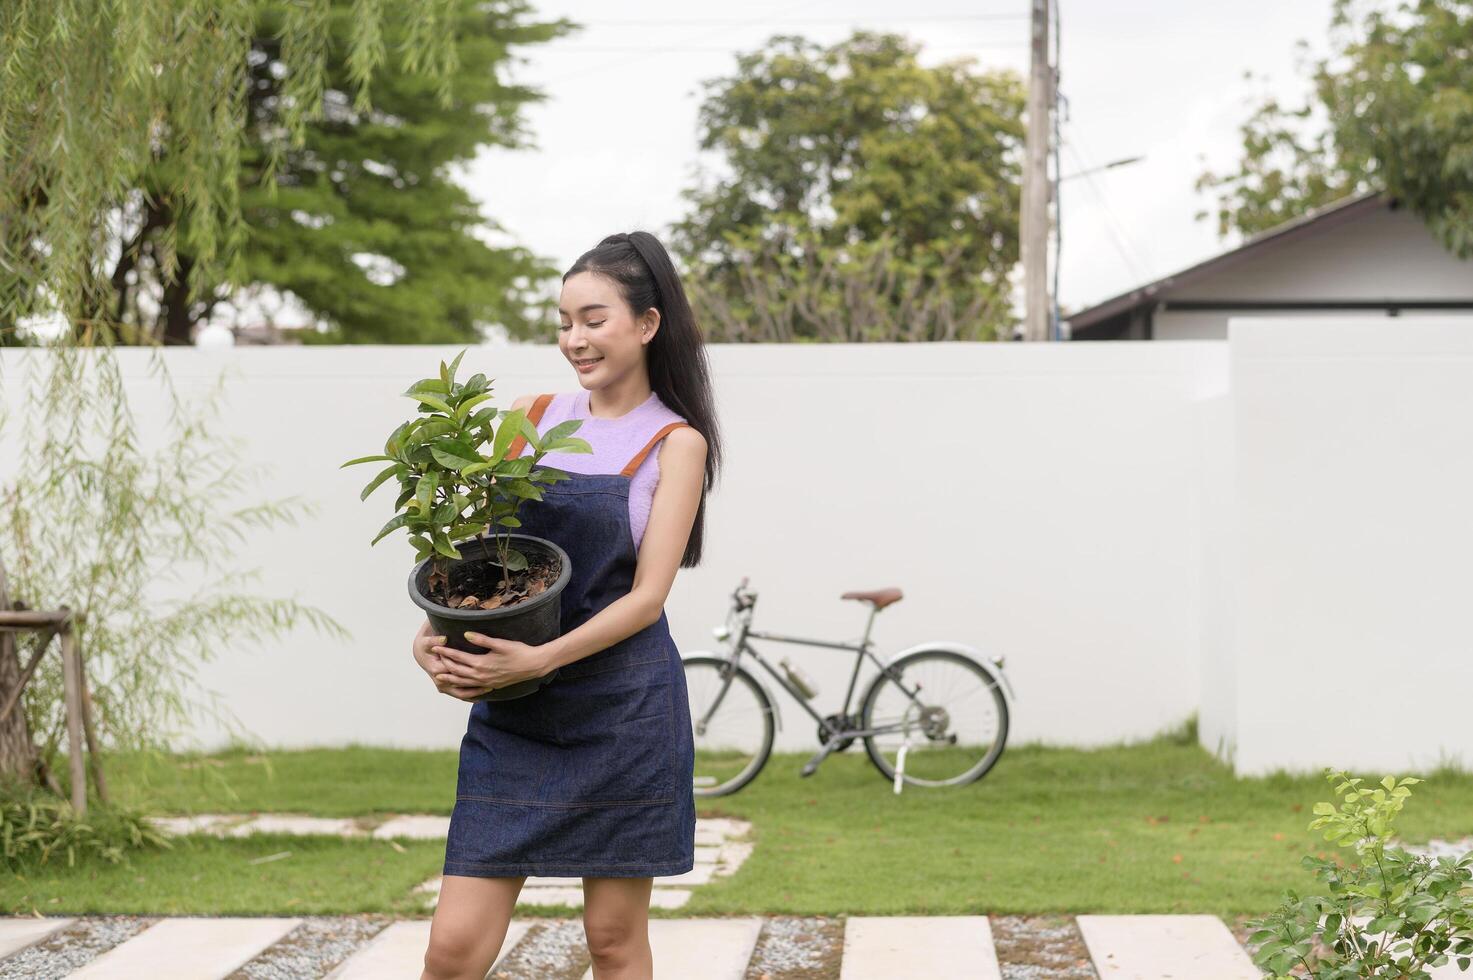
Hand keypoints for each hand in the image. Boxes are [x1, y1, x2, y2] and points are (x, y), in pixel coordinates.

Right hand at [413, 621, 487, 700]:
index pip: (457, 671)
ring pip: (461, 693)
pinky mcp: (446, 688)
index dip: (471, 668)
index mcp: (437, 669)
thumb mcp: (428, 642)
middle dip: (476, 683)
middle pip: (462, 684)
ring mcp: (442, 686)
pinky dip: (470, 697)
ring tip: (490, 687)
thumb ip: (435, 640)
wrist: (421, 654)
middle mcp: (440, 680)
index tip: (483, 666)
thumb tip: (443, 639)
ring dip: (475, 692)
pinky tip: (481, 696)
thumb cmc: (426, 646)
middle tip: (492, 679)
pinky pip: (459, 695)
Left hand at [431, 632, 554, 698]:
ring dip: (450, 679)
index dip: (446, 652)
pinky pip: (472, 689)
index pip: (458, 658)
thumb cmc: (518, 652)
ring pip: (463, 682)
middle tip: (434, 659)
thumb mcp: (500, 643)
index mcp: (481, 664)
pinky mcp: (491, 685)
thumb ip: (481, 639)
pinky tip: (459, 686)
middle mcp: (481, 675)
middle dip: (444, 665)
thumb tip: (465, 634)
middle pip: (457, 671)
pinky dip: (463, 687)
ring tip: (439, 677)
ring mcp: (486, 682)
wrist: (533, 665)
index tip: (435, 647)